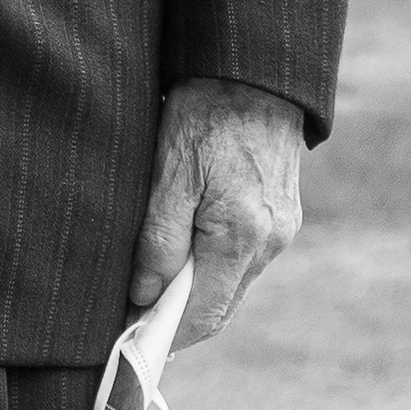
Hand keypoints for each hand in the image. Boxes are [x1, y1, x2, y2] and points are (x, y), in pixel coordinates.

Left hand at [125, 78, 307, 347]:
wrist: (254, 70)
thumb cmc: (205, 114)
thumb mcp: (167, 172)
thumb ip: (157, 241)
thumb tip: (143, 297)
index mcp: (242, 236)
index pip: (204, 317)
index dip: (164, 336)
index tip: (127, 339)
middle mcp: (271, 241)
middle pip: (220, 305)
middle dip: (176, 316)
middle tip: (129, 312)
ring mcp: (282, 228)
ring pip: (232, 282)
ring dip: (194, 288)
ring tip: (151, 273)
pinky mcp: (283, 213)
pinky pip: (243, 256)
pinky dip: (212, 263)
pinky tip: (184, 244)